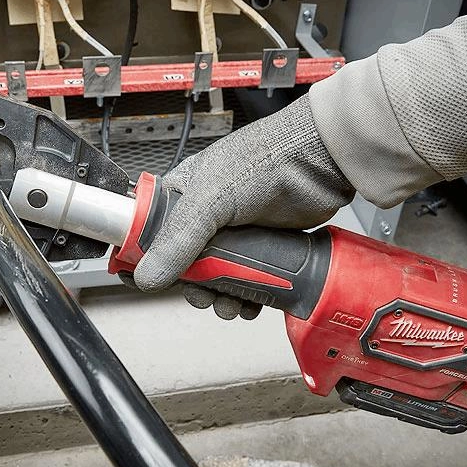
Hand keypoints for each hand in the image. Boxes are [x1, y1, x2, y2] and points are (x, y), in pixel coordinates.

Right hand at [132, 94, 354, 318]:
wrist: (319, 162)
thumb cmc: (263, 160)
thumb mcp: (209, 200)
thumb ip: (178, 240)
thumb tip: (148, 276)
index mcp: (184, 195)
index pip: (156, 235)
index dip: (155, 261)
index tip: (162, 283)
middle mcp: (208, 214)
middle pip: (189, 264)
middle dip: (196, 287)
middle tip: (205, 298)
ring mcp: (237, 231)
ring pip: (219, 275)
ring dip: (223, 297)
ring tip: (231, 305)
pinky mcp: (263, 245)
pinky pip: (248, 278)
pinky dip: (248, 296)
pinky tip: (251, 303)